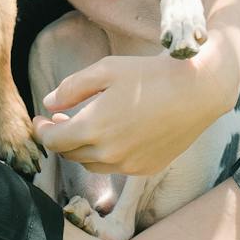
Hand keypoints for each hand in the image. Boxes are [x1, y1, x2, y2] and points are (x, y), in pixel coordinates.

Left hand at [31, 54, 230, 176]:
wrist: (197, 92)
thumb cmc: (150, 75)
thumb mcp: (106, 70)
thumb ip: (72, 87)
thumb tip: (49, 103)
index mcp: (93, 128)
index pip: (53, 141)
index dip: (43, 130)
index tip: (42, 119)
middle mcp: (108, 153)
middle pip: (70, 154)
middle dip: (61, 137)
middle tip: (61, 119)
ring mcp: (128, 165)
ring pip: (91, 164)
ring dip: (82, 148)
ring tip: (86, 127)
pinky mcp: (145, 168)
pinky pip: (115, 167)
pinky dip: (107, 155)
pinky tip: (115, 134)